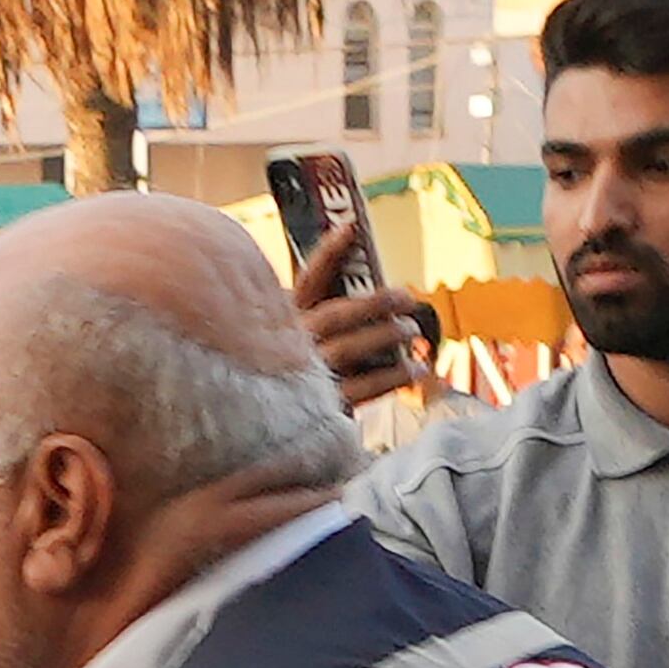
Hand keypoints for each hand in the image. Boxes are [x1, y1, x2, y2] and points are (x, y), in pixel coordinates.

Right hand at [288, 217, 436, 410]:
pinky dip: (395, 376)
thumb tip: (344, 282)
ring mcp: (303, 377)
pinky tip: (416, 370)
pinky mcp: (321, 407)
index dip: (330, 251)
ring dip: (392, 337)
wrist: (252, 439)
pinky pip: (366, 387)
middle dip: (380, 302)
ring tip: (413, 334)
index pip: (306, 280)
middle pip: (340, 313)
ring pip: (356, 347)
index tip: (351, 227)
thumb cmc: (278, 383)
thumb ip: (307, 315)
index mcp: (279, 325)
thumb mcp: (282, 342)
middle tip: (409, 301)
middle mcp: (288, 347)